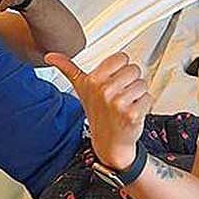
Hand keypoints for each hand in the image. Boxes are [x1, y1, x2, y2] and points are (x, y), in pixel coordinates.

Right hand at [46, 52, 150, 170]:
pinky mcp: (132, 114)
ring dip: (137, 95)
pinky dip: (144, 105)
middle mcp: (105, 90)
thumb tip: (51, 57)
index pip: (122, 58)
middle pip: (134, 69)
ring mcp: (118, 103)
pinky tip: (132, 112)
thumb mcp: (81, 88)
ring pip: (142, 84)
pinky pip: (148, 98)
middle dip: (130, 82)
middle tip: (120, 95)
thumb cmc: (97, 113)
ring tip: (126, 104)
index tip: (113, 80)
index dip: (120, 69)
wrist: (108, 142)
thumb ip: (68, 68)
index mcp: (93, 80)